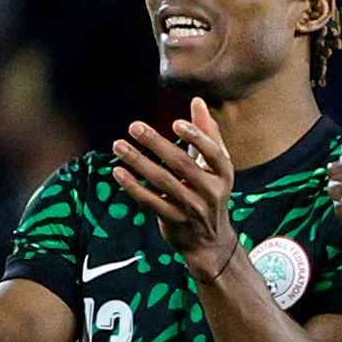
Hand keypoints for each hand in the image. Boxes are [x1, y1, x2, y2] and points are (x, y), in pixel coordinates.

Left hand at [111, 101, 238, 277]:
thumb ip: (208, 133)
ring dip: (138, 162)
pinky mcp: (175, 221)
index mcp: (223, 173)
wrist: (211, 240)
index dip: (196, 137)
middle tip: (134, 126)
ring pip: (162, 182)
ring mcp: (193, 208)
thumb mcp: (215, 165)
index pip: (213, 153)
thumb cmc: (210, 191)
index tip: (176, 122)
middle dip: (156, 144)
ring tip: (118, 146)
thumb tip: (198, 101)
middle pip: (182, 165)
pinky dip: (133, 187)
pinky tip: (118, 172)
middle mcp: (211, 191)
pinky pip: (151, 202)